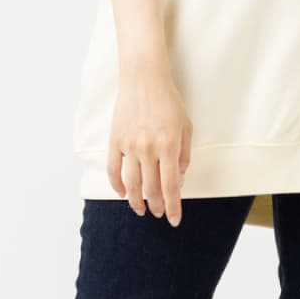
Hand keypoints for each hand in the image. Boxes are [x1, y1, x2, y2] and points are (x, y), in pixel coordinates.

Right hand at [107, 63, 191, 225]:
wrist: (143, 79)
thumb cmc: (169, 101)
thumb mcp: (186, 127)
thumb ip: (183, 155)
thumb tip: (178, 180)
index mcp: (169, 146)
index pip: (171, 186)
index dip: (172, 207)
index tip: (173, 220)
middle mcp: (148, 148)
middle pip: (150, 189)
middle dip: (155, 206)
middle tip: (157, 213)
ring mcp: (129, 145)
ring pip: (130, 183)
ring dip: (135, 201)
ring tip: (140, 209)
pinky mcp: (115, 140)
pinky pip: (113, 169)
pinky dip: (116, 184)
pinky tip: (122, 193)